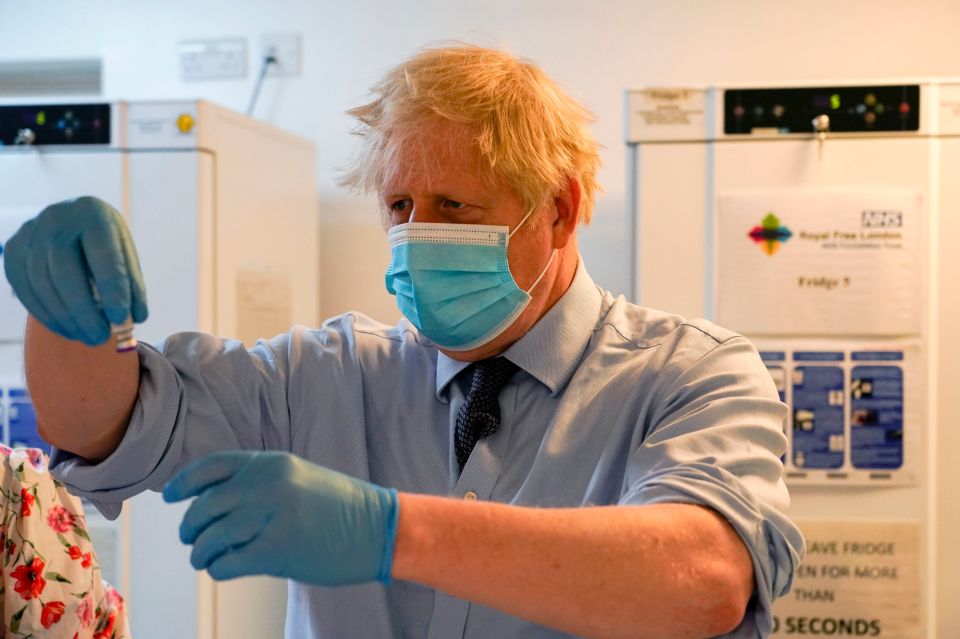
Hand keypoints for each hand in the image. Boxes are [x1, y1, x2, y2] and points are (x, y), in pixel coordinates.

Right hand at [2, 196, 147, 345]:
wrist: (72, 222)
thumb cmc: (105, 243)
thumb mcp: (125, 256)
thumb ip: (131, 286)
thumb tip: (131, 320)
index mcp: (93, 215)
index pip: (103, 256)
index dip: (112, 290)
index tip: (121, 319)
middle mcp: (57, 219)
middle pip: (64, 272)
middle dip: (83, 311)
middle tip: (100, 338)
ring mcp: (30, 233)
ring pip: (41, 283)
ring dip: (64, 318)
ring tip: (86, 337)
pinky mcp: (13, 250)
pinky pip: (25, 289)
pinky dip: (45, 315)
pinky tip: (66, 329)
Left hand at [162, 451, 399, 585]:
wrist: (380, 528)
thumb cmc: (340, 507)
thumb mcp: (297, 477)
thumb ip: (258, 483)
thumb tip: (212, 504)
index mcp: (270, 463)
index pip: (211, 467)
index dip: (183, 483)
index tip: (170, 497)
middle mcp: (267, 484)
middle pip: (204, 506)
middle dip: (190, 527)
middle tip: (192, 539)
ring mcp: (272, 515)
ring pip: (210, 537)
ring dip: (201, 552)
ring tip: (206, 558)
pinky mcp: (278, 549)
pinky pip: (227, 562)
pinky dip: (218, 568)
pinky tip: (225, 568)